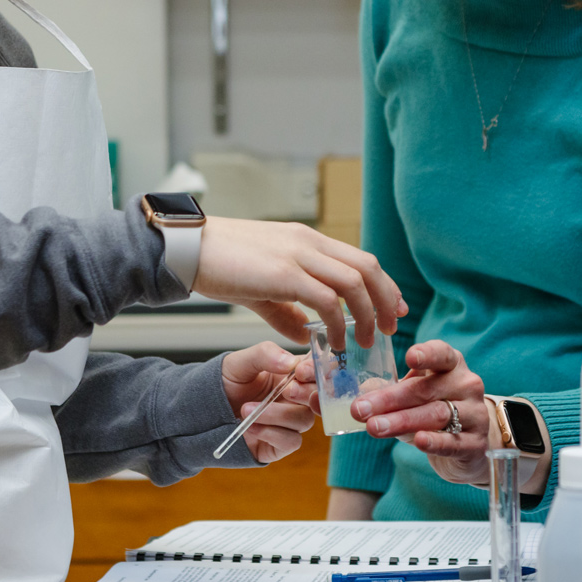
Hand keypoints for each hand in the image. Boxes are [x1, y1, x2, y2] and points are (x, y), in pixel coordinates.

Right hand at [194, 217, 406, 350]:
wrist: (188, 249)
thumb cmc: (220, 263)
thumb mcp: (261, 287)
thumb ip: (287, 309)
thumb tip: (306, 333)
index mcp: (307, 239)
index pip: (359, 258)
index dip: (383, 284)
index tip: (393, 308)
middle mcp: (308, 242)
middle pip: (367, 267)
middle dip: (386, 298)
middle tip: (390, 326)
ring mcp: (297, 255)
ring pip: (354, 281)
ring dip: (367, 314)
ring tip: (365, 341)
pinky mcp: (283, 273)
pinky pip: (326, 299)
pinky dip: (337, 323)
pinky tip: (334, 341)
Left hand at [220, 342, 315, 463]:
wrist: (205, 410)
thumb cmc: (226, 382)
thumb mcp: (240, 362)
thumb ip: (265, 354)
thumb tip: (291, 363)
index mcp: (292, 373)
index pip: (318, 370)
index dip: (316, 371)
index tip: (300, 372)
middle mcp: (295, 398)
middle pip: (317, 398)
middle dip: (305, 394)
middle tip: (285, 390)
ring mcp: (289, 421)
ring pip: (304, 420)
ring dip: (277, 415)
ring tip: (247, 410)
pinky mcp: (281, 444)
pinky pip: (291, 441)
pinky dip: (271, 433)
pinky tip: (251, 427)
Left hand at [351, 340, 489, 484]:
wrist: (467, 442)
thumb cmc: (432, 408)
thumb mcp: (412, 393)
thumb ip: (386, 390)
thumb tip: (350, 393)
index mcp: (450, 364)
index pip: (441, 354)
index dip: (426, 354)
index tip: (408, 357)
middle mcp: (466, 384)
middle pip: (426, 390)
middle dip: (389, 399)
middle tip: (360, 409)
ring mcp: (475, 414)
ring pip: (436, 415)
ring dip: (401, 421)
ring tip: (374, 427)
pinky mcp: (476, 443)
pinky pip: (454, 442)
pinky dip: (435, 442)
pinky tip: (418, 441)